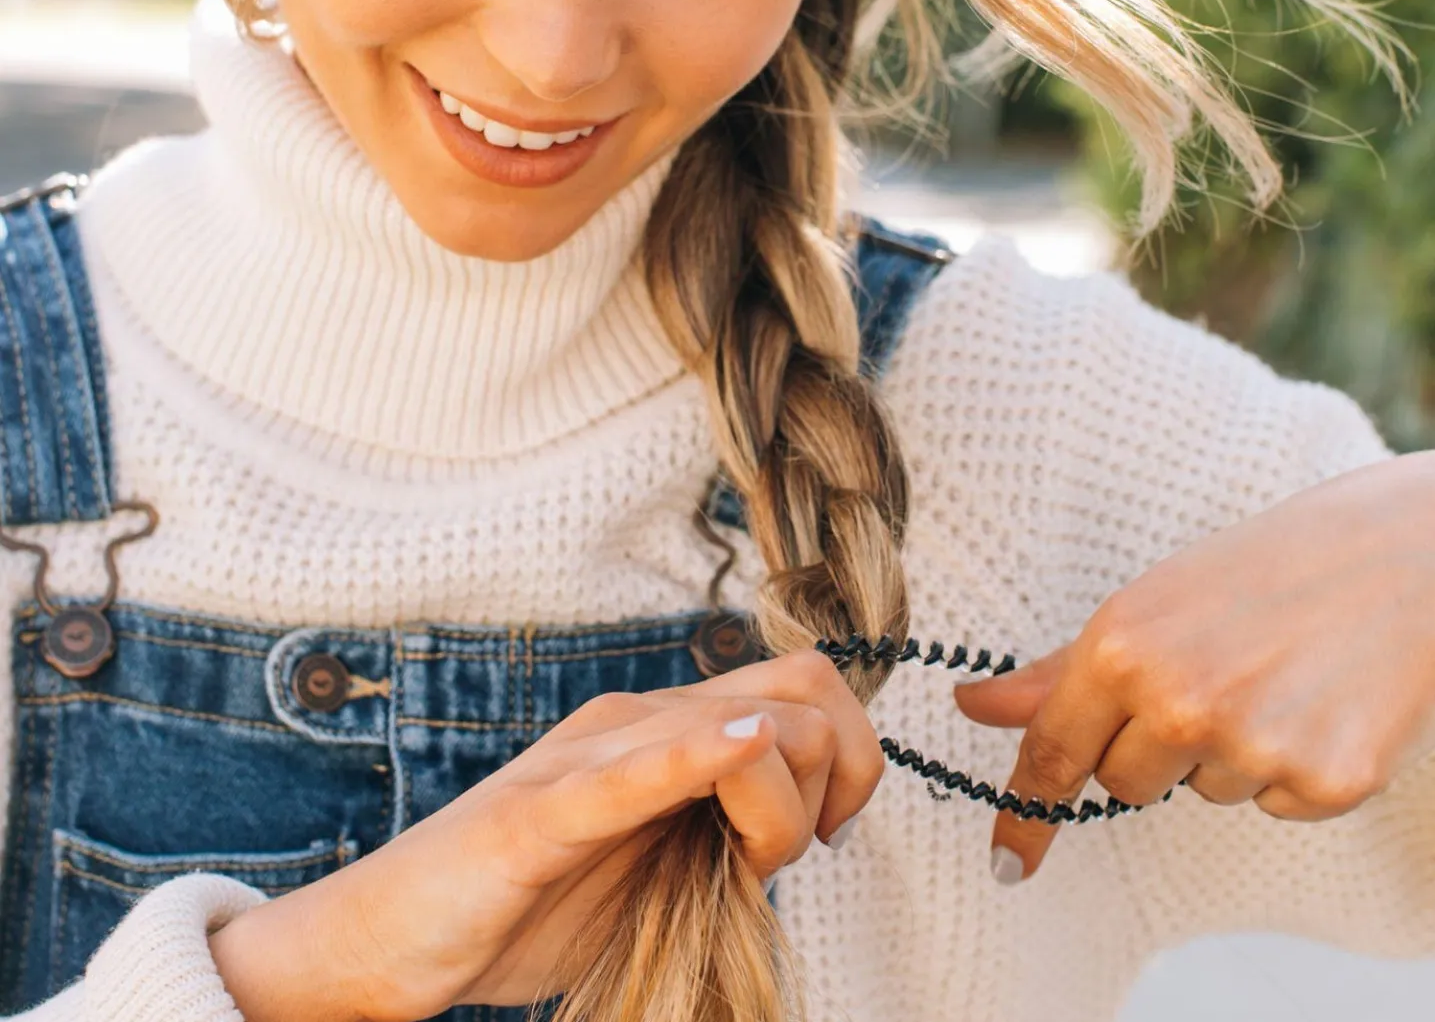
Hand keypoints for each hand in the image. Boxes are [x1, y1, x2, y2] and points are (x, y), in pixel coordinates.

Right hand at [209, 649, 881, 1021]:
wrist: (399, 940)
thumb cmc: (531, 902)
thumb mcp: (660, 860)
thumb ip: (725, 826)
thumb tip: (813, 818)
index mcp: (667, 727)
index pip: (807, 682)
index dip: (853, 756)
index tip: (828, 832)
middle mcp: (635, 720)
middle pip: (799, 691)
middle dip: (835, 775)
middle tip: (797, 852)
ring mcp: (588, 758)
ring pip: (737, 730)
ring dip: (781, 805)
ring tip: (749, 862)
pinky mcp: (540, 814)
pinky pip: (630, 774)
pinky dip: (697, 757)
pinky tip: (740, 750)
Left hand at [952, 451, 1434, 882]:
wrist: (1396, 560)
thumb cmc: (1259, 571)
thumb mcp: (1145, 604)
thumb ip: (1059, 672)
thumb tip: (976, 704)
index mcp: (1121, 649)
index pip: (1053, 754)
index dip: (1025, 813)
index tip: (1008, 863)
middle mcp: (1180, 703)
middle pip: (1121, 785)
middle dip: (1146, 749)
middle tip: (1202, 679)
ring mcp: (1254, 746)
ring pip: (1200, 791)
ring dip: (1222, 751)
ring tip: (1267, 677)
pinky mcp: (1326, 782)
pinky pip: (1271, 805)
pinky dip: (1285, 768)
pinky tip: (1311, 704)